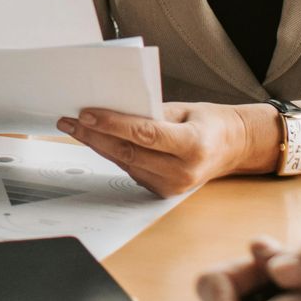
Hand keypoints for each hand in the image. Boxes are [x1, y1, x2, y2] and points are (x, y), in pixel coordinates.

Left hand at [55, 102, 268, 195]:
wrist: (231, 148)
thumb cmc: (208, 123)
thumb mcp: (184, 109)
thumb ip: (151, 111)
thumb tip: (112, 107)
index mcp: (193, 146)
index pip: (145, 134)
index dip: (113, 124)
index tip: (87, 113)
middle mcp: (183, 171)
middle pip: (129, 152)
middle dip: (94, 136)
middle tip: (69, 121)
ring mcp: (172, 186)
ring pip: (124, 164)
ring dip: (97, 145)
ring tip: (75, 128)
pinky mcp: (162, 192)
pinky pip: (130, 170)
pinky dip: (112, 154)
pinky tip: (96, 140)